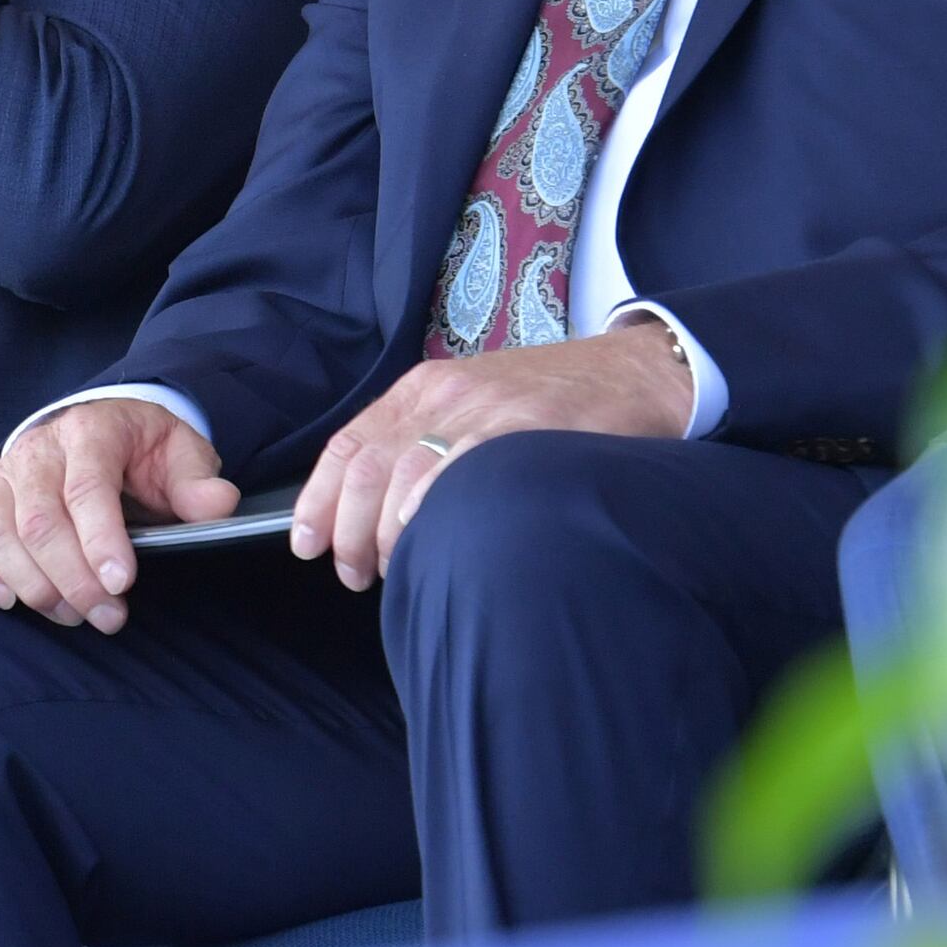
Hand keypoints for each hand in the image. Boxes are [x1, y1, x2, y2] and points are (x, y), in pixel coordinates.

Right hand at [0, 399, 236, 633]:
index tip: (121, 583)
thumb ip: (196, 480)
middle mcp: (34, 451)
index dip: (100, 538)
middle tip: (108, 618)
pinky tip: (8, 601)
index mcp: (88, 432)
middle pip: (37, 521)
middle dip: (73, 579)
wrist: (94, 433)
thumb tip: (216, 505)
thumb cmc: (139, 452)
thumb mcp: (179, 452)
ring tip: (73, 616)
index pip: (85, 486)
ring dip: (33, 586)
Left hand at [293, 321, 692, 591]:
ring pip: (401, 478)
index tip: (307, 545)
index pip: (346, 446)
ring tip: (393, 572)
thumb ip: (424, 445)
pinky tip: (428, 541)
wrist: (639, 371)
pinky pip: (459, 473)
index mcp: (422, 389)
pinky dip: (432, 511)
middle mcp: (443, 395)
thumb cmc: (556, 403)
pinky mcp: (526, 426)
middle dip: (347, 533)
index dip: (317, 501)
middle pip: (365, 470)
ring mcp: (484, 409)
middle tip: (354, 574)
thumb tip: (373, 512)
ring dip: (385, 537)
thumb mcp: (476, 408)